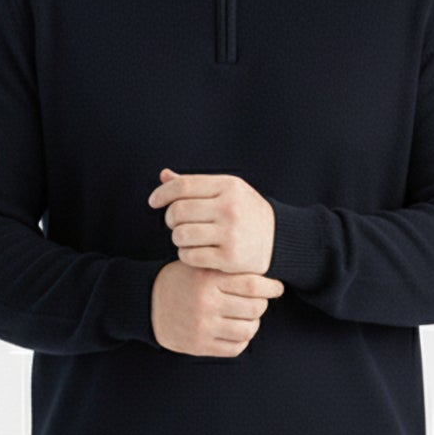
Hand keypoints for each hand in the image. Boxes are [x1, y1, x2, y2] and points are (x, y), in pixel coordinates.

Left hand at [147, 169, 275, 274]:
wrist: (279, 240)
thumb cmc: (246, 212)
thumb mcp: (228, 191)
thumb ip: (196, 185)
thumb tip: (164, 176)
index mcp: (228, 186)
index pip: (183, 186)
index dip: (162, 193)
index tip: (153, 202)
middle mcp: (230, 208)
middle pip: (178, 212)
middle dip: (170, 219)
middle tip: (176, 224)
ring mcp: (230, 234)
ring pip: (181, 235)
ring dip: (177, 238)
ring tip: (186, 238)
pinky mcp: (229, 259)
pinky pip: (190, 256)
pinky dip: (185, 255)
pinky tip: (193, 252)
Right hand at [150, 260, 284, 356]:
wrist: (147, 303)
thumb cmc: (182, 281)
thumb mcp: (200, 267)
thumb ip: (228, 270)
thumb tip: (267, 281)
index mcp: (208, 279)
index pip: (253, 286)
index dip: (271, 288)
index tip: (277, 288)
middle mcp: (206, 303)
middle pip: (255, 308)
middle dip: (261, 305)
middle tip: (257, 302)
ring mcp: (203, 326)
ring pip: (248, 330)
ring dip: (252, 324)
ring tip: (246, 318)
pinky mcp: (199, 345)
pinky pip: (235, 347)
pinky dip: (241, 341)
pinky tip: (235, 331)